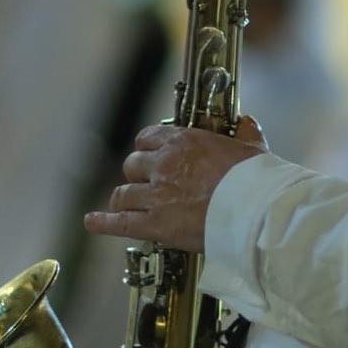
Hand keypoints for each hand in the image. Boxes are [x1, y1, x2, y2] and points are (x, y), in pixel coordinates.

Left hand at [84, 115, 267, 251]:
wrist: (254, 211)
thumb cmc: (255, 180)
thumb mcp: (252, 148)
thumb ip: (245, 133)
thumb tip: (246, 123)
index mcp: (184, 142)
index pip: (149, 137)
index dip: (148, 146)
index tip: (151, 152)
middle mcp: (164, 165)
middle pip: (133, 165)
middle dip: (137, 173)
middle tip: (145, 182)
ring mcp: (156, 196)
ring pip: (124, 193)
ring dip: (125, 198)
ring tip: (124, 203)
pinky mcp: (155, 225)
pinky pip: (120, 223)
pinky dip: (103, 222)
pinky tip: (92, 221)